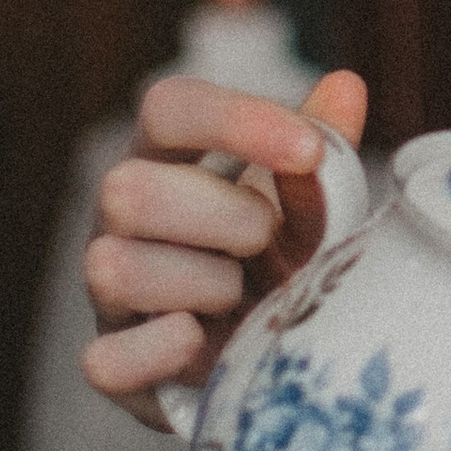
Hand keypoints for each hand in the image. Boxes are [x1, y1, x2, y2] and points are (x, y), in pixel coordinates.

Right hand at [82, 69, 368, 431]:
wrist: (267, 353)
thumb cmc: (283, 257)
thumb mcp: (312, 204)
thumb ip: (323, 153)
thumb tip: (346, 86)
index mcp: (168, 160)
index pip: (168, 109)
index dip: (235, 119)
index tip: (308, 151)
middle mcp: (122, 218)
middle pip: (125, 189)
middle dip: (223, 217)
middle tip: (270, 241)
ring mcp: (108, 291)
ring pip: (112, 269)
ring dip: (205, 286)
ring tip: (244, 299)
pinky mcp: (111, 363)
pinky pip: (104, 359)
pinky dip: (161, 352)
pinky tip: (204, 342)